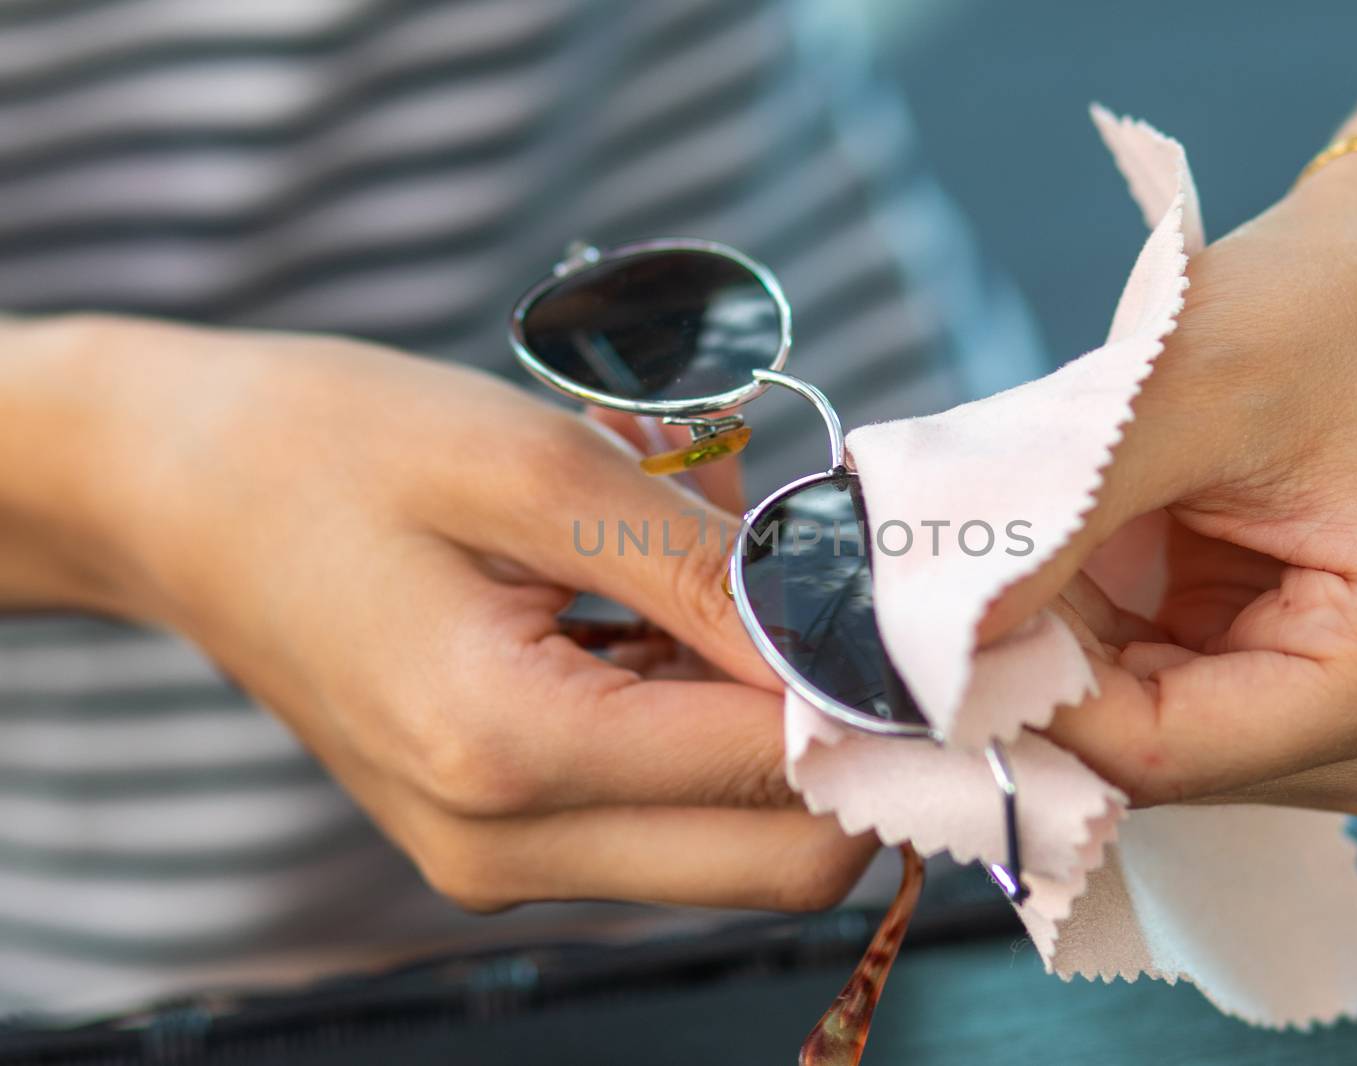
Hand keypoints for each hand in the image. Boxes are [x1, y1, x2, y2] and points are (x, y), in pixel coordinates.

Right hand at [2, 315, 872, 910]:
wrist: (181, 494)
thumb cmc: (337, 448)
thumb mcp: (537, 469)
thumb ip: (709, 573)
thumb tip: (852, 643)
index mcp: (509, 749)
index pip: (781, 776)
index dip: (874, 699)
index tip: (906, 607)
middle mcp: (506, 847)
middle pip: (783, 862)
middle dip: (843, 737)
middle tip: (826, 597)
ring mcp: (499, 860)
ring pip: (733, 847)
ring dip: (767, 723)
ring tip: (706, 575)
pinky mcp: (497, 840)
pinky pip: (662, 818)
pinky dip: (701, 727)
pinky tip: (657, 610)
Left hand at [983, 151, 1356, 816]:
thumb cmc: (1329, 309)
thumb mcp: (1180, 393)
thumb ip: (1054, 521)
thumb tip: (932, 637)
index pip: (1160, 750)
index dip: (1027, 698)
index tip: (925, 632)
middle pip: (1151, 759)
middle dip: (1042, 675)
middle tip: (960, 578)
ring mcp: (1353, 730)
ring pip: (1141, 740)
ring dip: (1067, 657)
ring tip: (1043, 547)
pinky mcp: (1304, 700)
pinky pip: (1158, 705)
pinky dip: (1097, 645)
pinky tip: (1083, 567)